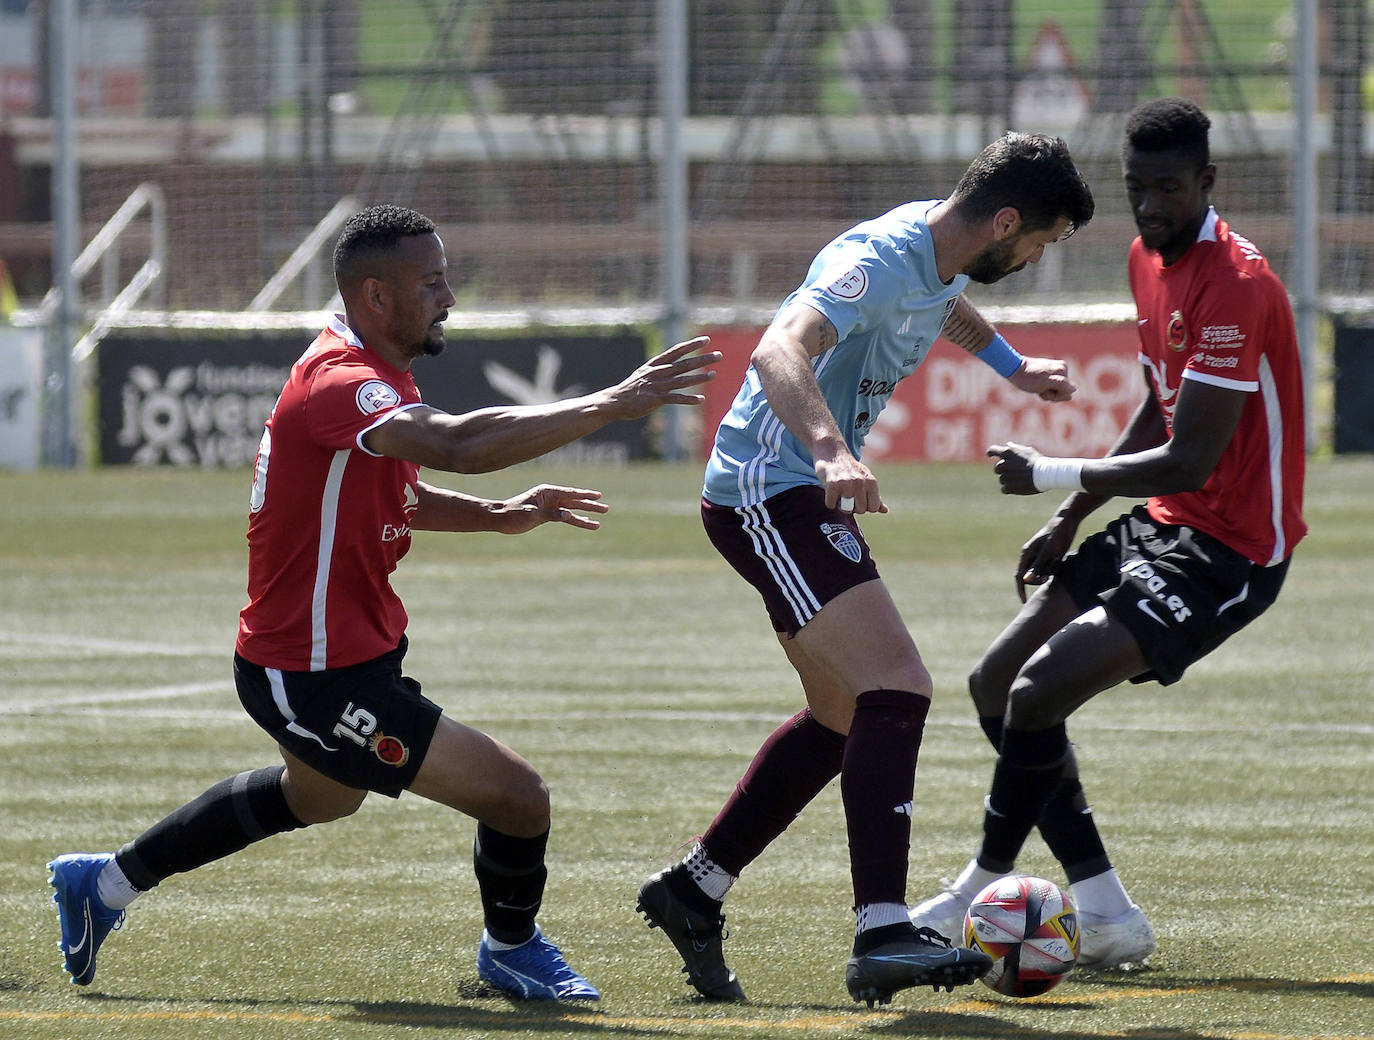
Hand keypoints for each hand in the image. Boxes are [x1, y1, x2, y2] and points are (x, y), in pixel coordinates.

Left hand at [499, 484, 609, 532]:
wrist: (500, 519)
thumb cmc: (513, 514)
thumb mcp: (532, 514)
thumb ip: (552, 514)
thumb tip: (569, 514)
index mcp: (547, 492)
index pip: (570, 493)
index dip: (585, 495)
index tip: (598, 496)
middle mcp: (550, 497)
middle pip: (575, 500)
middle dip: (590, 505)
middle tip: (606, 508)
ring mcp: (550, 505)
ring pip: (572, 509)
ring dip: (585, 513)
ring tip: (600, 518)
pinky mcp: (547, 514)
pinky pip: (565, 517)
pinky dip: (576, 519)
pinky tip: (587, 523)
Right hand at [606, 336, 720, 418]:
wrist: (615, 401)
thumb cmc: (632, 388)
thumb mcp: (644, 373)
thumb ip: (660, 369)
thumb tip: (673, 365)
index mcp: (655, 364)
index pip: (677, 351)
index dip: (692, 345)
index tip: (706, 339)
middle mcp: (658, 372)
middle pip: (684, 364)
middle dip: (702, 359)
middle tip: (719, 355)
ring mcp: (658, 386)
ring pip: (683, 380)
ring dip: (700, 378)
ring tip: (714, 374)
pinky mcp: (656, 399)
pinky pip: (676, 399)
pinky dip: (688, 399)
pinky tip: (700, 400)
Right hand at [815, 452, 885, 514]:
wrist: (832, 452)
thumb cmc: (850, 469)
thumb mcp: (866, 479)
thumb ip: (875, 496)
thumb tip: (885, 511)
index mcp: (871, 482)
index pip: (873, 508)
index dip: (865, 507)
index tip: (859, 499)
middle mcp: (860, 482)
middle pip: (860, 510)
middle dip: (852, 507)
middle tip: (847, 496)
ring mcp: (846, 484)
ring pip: (846, 509)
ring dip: (840, 505)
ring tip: (839, 493)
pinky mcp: (832, 485)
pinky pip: (831, 504)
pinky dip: (830, 501)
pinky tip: (831, 491)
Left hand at [986, 441, 1040, 495]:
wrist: (1045, 474)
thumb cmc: (1038, 461)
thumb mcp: (1027, 451)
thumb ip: (1015, 449)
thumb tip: (1008, 445)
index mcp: (1008, 453)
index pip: (992, 450)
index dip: (991, 453)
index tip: (990, 455)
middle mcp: (1004, 464)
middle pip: (997, 468)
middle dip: (1003, 470)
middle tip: (1015, 472)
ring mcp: (1006, 476)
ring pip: (1001, 479)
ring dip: (1008, 480)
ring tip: (1020, 479)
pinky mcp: (1009, 487)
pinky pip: (1003, 489)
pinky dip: (1009, 489)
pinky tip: (1017, 487)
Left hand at [1009, 356, 1076, 401]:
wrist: (1013, 369)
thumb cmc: (1028, 378)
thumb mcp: (1045, 384)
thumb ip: (1061, 385)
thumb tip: (1074, 389)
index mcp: (1063, 369)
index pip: (1068, 392)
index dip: (1056, 395)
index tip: (1044, 389)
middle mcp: (1062, 369)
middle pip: (1064, 392)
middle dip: (1052, 395)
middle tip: (1039, 389)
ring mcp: (1056, 372)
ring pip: (1057, 391)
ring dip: (1047, 393)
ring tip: (1037, 387)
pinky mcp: (1049, 374)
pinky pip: (1052, 388)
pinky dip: (1044, 390)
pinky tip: (1036, 386)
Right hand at [1013, 513, 1078, 601]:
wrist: (1066, 522)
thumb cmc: (1055, 535)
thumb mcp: (1047, 552)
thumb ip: (1036, 567)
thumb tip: (1025, 581)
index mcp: (1026, 554)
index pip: (1019, 576)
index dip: (1020, 590)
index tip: (1024, 602)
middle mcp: (1031, 557)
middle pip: (1031, 577)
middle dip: (1039, 579)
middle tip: (1048, 576)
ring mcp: (1040, 558)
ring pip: (1042, 574)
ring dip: (1049, 572)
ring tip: (1056, 560)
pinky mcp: (1050, 558)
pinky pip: (1050, 570)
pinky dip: (1055, 568)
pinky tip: (1059, 557)